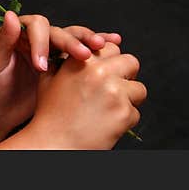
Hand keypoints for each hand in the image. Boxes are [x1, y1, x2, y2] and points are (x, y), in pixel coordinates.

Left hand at [0, 11, 120, 134]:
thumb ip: (2, 41)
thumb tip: (9, 14)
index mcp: (18, 35)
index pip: (36, 26)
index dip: (42, 41)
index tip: (41, 65)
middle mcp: (36, 40)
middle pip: (59, 32)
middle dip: (72, 41)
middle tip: (84, 55)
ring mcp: (51, 53)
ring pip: (73, 40)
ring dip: (89, 41)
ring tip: (105, 45)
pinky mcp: (63, 68)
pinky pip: (81, 55)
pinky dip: (97, 49)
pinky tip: (113, 45)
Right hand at [26, 40, 146, 148]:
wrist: (55, 142)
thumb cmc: (50, 114)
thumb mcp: (49, 79)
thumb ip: (64, 63)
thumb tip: (78, 53)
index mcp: (81, 61)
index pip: (109, 46)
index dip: (110, 59)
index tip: (108, 69)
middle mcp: (100, 72)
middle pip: (131, 61)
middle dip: (126, 74)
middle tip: (116, 87)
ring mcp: (115, 92)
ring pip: (139, 89)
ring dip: (130, 98)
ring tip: (110, 108)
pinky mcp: (125, 113)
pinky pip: (136, 111)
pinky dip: (125, 118)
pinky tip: (107, 122)